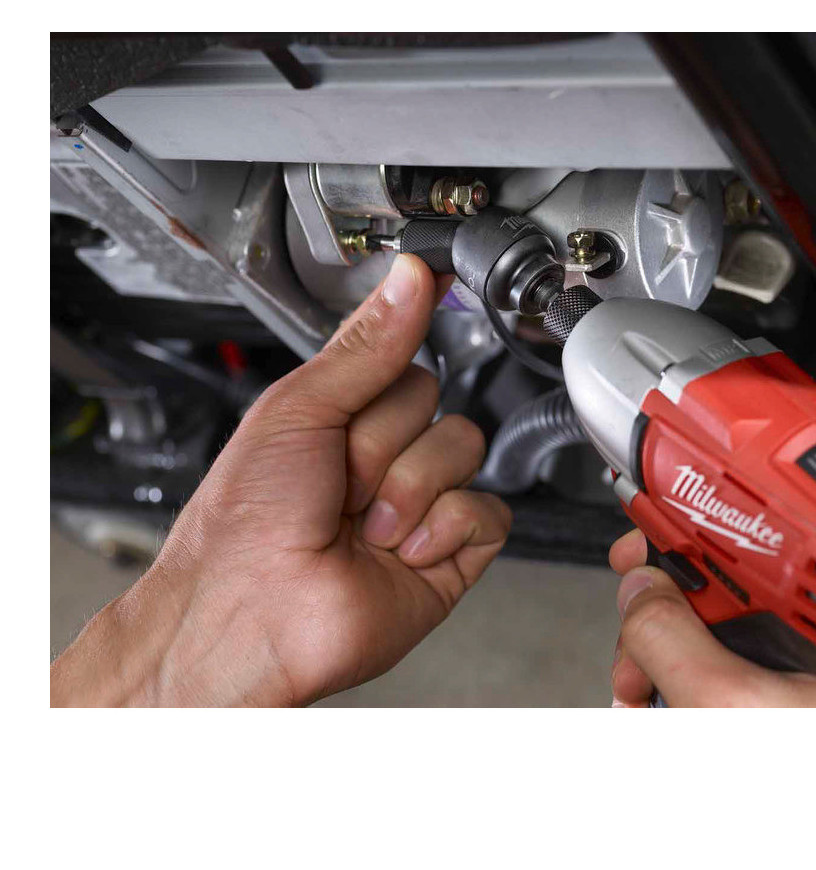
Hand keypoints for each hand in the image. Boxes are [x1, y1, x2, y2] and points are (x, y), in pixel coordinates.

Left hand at [51, 255, 510, 706]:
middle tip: (341, 478)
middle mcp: (383, 456)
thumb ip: (366, 345)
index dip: (404, 343)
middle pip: (436, 399)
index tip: (436, 287)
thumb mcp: (300, 409)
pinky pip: (488, 511)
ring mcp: (419, 503)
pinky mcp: (449, 551)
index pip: (403, 354)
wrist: (250, 616)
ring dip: (407, 488)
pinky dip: (442, 528)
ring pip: (464, 448)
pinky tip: (399, 550)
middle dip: (384, 439)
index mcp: (342, 416)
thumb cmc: (247, 521)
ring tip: (362, 525)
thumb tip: (409, 279)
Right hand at [608, 530, 815, 707]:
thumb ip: (667, 636)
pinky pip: (718, 672)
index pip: (763, 543)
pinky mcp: (781, 706)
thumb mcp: (725, 709)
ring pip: (713, 636)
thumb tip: (637, 588)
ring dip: (657, 657)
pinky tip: (657, 703)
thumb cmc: (811, 795)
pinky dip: (676, 682)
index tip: (647, 516)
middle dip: (659, 613)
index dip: (695, 522)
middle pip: (726, 590)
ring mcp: (806, 683)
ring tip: (637, 693)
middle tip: (630, 632)